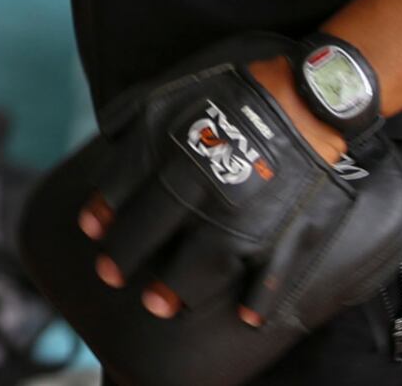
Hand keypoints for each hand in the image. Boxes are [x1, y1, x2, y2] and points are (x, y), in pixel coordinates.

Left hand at [72, 39, 376, 328]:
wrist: (309, 94)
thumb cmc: (237, 87)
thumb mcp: (173, 84)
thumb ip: (136, 110)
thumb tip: (107, 134)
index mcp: (169, 147)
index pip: (123, 187)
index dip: (104, 212)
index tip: (92, 233)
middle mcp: (198, 185)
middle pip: (153, 229)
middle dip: (127, 255)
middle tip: (110, 276)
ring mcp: (242, 214)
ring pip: (201, 263)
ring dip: (177, 288)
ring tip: (159, 305)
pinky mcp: (283, 231)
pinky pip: (270, 275)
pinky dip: (260, 300)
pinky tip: (247, 317)